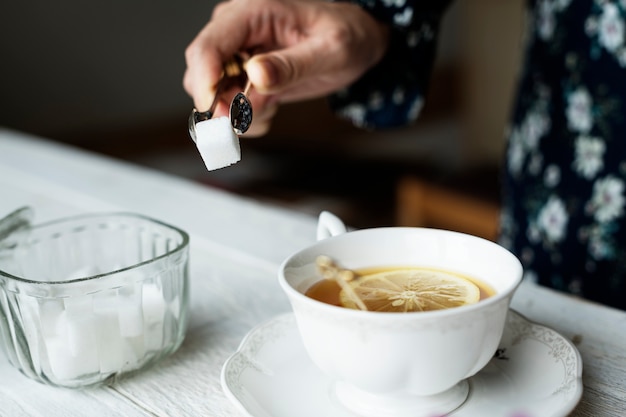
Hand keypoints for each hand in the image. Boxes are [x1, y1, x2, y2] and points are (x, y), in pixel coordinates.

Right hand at [183, 0, 388, 135]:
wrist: (356, 42)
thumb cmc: (346, 36)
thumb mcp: (330, 51)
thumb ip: (293, 65)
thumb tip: (256, 75)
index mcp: (253, 13)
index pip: (208, 46)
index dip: (205, 83)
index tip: (220, 113)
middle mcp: (237, 30)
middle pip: (201, 72)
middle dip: (222, 104)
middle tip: (254, 117)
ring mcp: (236, 52)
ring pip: (210, 92)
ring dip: (235, 113)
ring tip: (271, 109)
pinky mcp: (242, 73)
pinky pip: (226, 102)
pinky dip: (243, 116)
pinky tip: (269, 109)